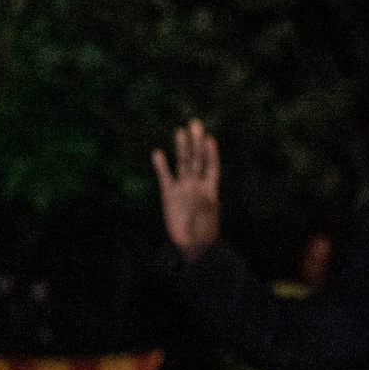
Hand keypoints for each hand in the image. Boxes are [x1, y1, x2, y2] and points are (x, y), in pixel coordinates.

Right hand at [150, 121, 221, 260]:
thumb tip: (199, 194)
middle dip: (196, 142)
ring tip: (180, 131)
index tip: (209, 139)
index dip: (210, 153)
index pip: (211, 166)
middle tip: (195, 124)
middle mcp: (196, 184)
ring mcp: (182, 188)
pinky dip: (161, 165)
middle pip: (196, 159)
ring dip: (182, 148)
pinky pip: (165, 177)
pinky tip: (157, 153)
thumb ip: (203, 204)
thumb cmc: (204, 233)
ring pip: (182, 164)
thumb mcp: (208, 218)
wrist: (192, 245)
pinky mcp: (169, 195)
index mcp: (210, 189)